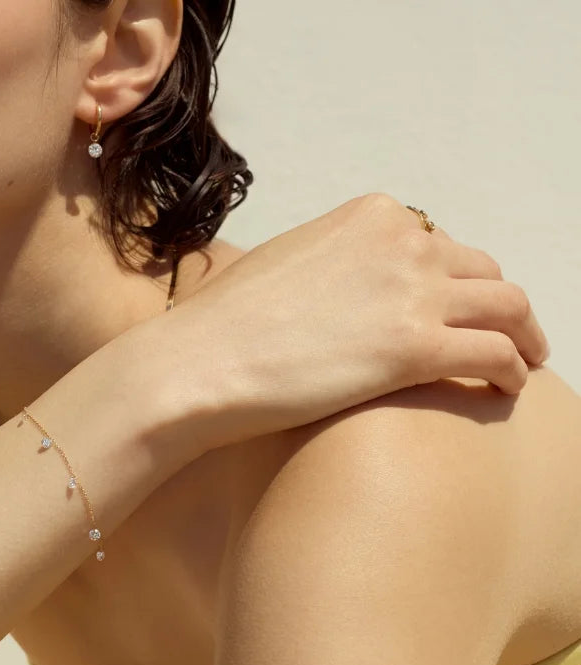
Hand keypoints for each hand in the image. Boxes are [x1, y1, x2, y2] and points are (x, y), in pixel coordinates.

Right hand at [155, 192, 550, 449]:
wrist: (198, 364)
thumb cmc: (218, 326)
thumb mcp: (277, 264)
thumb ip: (321, 264)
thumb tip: (325, 291)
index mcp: (369, 217)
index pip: (438, 243)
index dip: (451, 281)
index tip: (452, 309)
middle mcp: (403, 243)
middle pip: (481, 271)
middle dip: (494, 304)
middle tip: (503, 335)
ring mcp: (414, 293)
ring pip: (509, 307)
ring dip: (525, 335)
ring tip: (526, 361)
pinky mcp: (417, 349)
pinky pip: (497, 354)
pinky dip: (514, 369)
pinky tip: (509, 389)